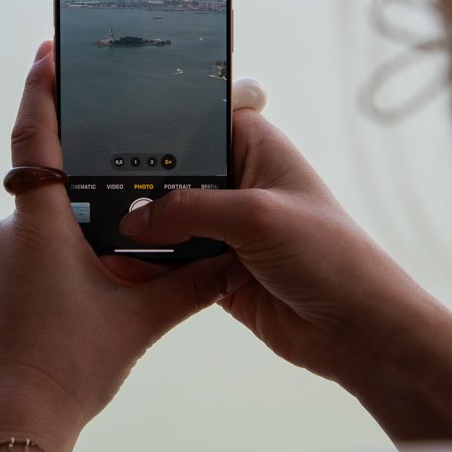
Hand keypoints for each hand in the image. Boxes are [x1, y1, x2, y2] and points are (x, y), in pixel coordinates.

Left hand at [0, 41, 242, 451]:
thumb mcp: (136, 324)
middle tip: (111, 255)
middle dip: (79, 222)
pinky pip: (3, 278)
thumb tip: (228, 262)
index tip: (46, 51)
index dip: (41, 89)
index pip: (34, 138)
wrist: (2, 432)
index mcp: (38, 225)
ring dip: (56, 263)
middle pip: (46, 208)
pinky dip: (30, 291)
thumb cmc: (69, 369)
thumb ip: (184, 285)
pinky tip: (54, 329)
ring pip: (27, 247)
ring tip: (86, 308)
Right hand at [122, 104, 402, 383]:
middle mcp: (238, 181)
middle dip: (139, 185)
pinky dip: (150, 264)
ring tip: (95, 226)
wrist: (358, 331)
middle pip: (173, 173)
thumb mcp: (256, 216)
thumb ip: (191, 210)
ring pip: (167, 220)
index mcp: (255, 146)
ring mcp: (227, 227)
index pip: (195, 121)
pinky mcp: (218, 269)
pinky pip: (172, 261)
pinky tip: (119, 264)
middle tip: (93, 186)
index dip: (157, 125)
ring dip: (141, 228)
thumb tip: (134, 220)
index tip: (110, 130)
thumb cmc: (330, 256)